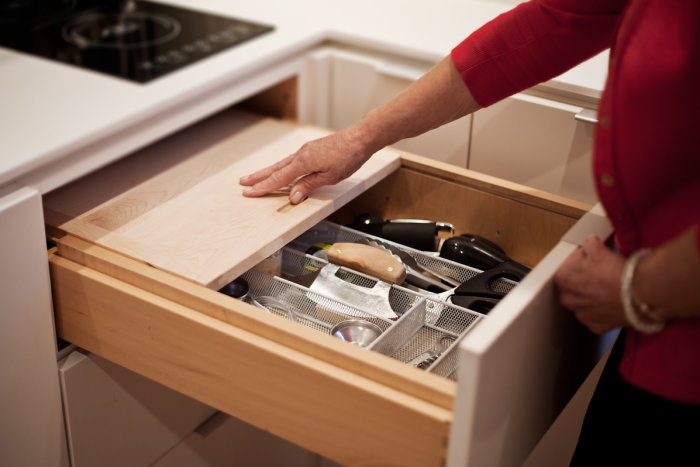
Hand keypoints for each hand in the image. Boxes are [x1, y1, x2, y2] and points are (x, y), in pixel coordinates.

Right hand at [239, 127, 374, 203]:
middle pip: (275, 169)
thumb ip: (309, 186)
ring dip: (267, 171)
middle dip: (258, 177)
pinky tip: (280, 169)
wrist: (360, 138)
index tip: (249, 193)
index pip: (279, 179)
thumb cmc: (348, 157)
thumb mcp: (329, 177)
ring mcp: (305, 151)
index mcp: (303, 162)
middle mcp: (301, 155)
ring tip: (255, 177)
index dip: (263, 187)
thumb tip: (292, 197)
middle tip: (243, 183)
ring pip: (281, 163)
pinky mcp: (311, 149)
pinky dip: (280, 166)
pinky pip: (291, 160)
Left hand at [554, 235, 628, 333]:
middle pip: (570, 288)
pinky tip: (610, 304)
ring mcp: (582, 315)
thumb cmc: (616, 271)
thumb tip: (590, 243)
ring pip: (581, 305)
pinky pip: (594, 318)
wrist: (639, 293)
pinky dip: (600, 312)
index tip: (588, 258)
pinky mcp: (596, 326)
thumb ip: (590, 245)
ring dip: (589, 298)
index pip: (564, 268)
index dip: (577, 262)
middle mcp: (569, 300)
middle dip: (581, 281)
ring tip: (605, 289)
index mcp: (564, 279)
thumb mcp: (599, 250)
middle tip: (597, 274)